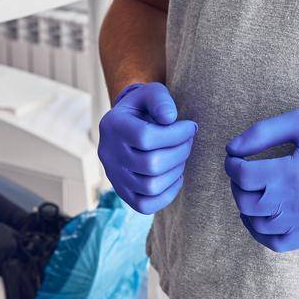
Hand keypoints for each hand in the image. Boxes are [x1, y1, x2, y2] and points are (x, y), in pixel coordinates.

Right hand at [98, 82, 197, 213]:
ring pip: (150, 186)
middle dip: (180, 152)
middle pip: (150, 164)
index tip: (190, 126)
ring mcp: (114, 176)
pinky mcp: (122, 192)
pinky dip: (167, 194)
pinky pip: (145, 205)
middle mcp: (108, 153)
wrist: (126, 125)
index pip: (145, 137)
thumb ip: (160, 99)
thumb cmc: (143, 107)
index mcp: (113, 126)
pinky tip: (176, 176)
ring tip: (181, 156)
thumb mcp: (150, 93)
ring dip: (176, 172)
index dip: (175, 134)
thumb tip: (170, 118)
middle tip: (189, 141)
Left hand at [224, 106, 298, 252]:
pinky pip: (277, 243)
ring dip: (246, 207)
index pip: (244, 175)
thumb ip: (261, 133)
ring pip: (258, 224)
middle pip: (247, 201)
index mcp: (297, 172)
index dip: (231, 164)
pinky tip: (260, 215)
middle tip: (242, 171)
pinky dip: (260, 232)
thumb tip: (231, 150)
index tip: (234, 157)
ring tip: (252, 190)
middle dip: (236, 184)